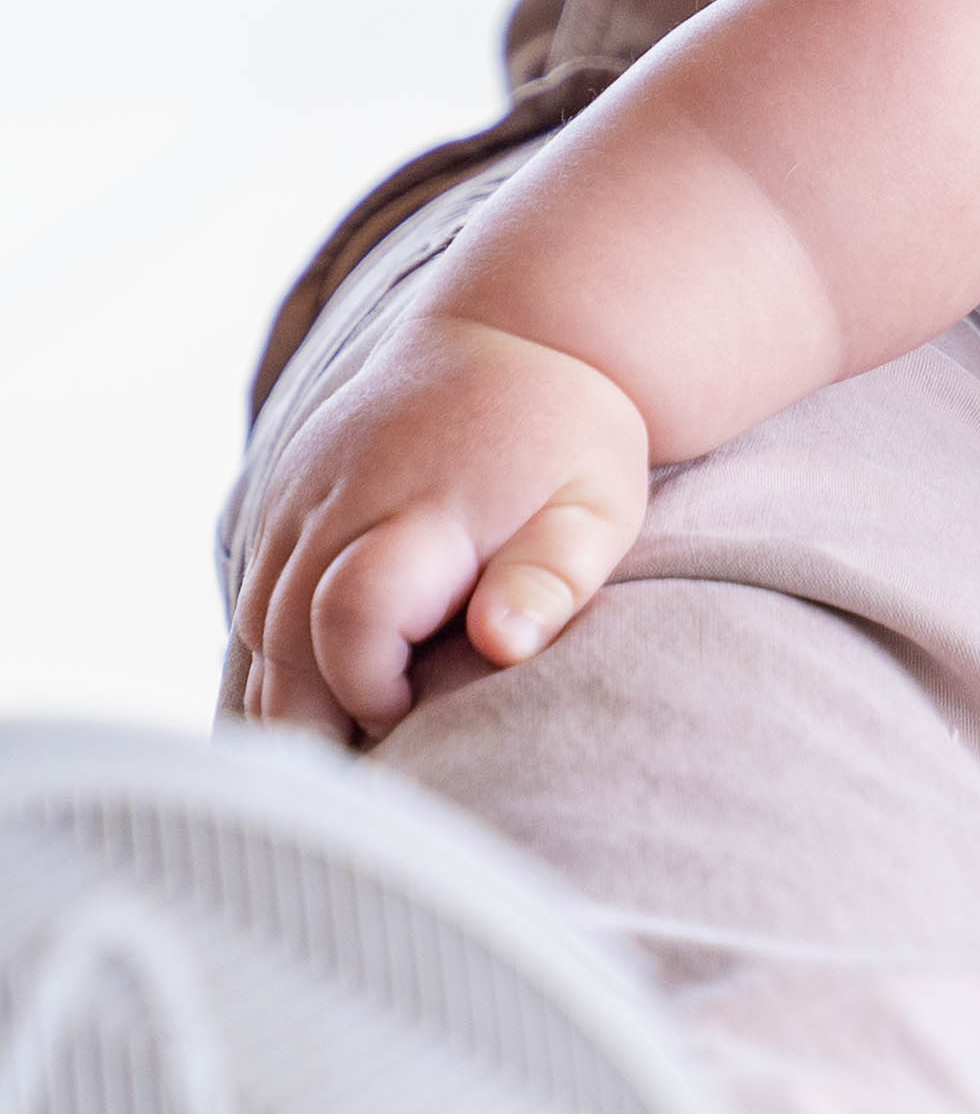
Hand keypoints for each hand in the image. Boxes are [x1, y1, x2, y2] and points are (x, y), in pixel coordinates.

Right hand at [237, 313, 654, 741]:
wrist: (508, 335)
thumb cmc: (564, 438)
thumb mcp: (594, 505)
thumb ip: (551, 577)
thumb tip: (501, 644)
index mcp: (420, 509)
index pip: (352, 618)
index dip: (367, 688)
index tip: (409, 714)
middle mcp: (337, 504)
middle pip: (283, 642)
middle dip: (312, 723)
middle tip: (365, 778)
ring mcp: (297, 502)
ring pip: (256, 631)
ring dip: (287, 700)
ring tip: (341, 755)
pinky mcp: (279, 507)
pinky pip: (252, 604)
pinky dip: (275, 663)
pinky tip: (313, 707)